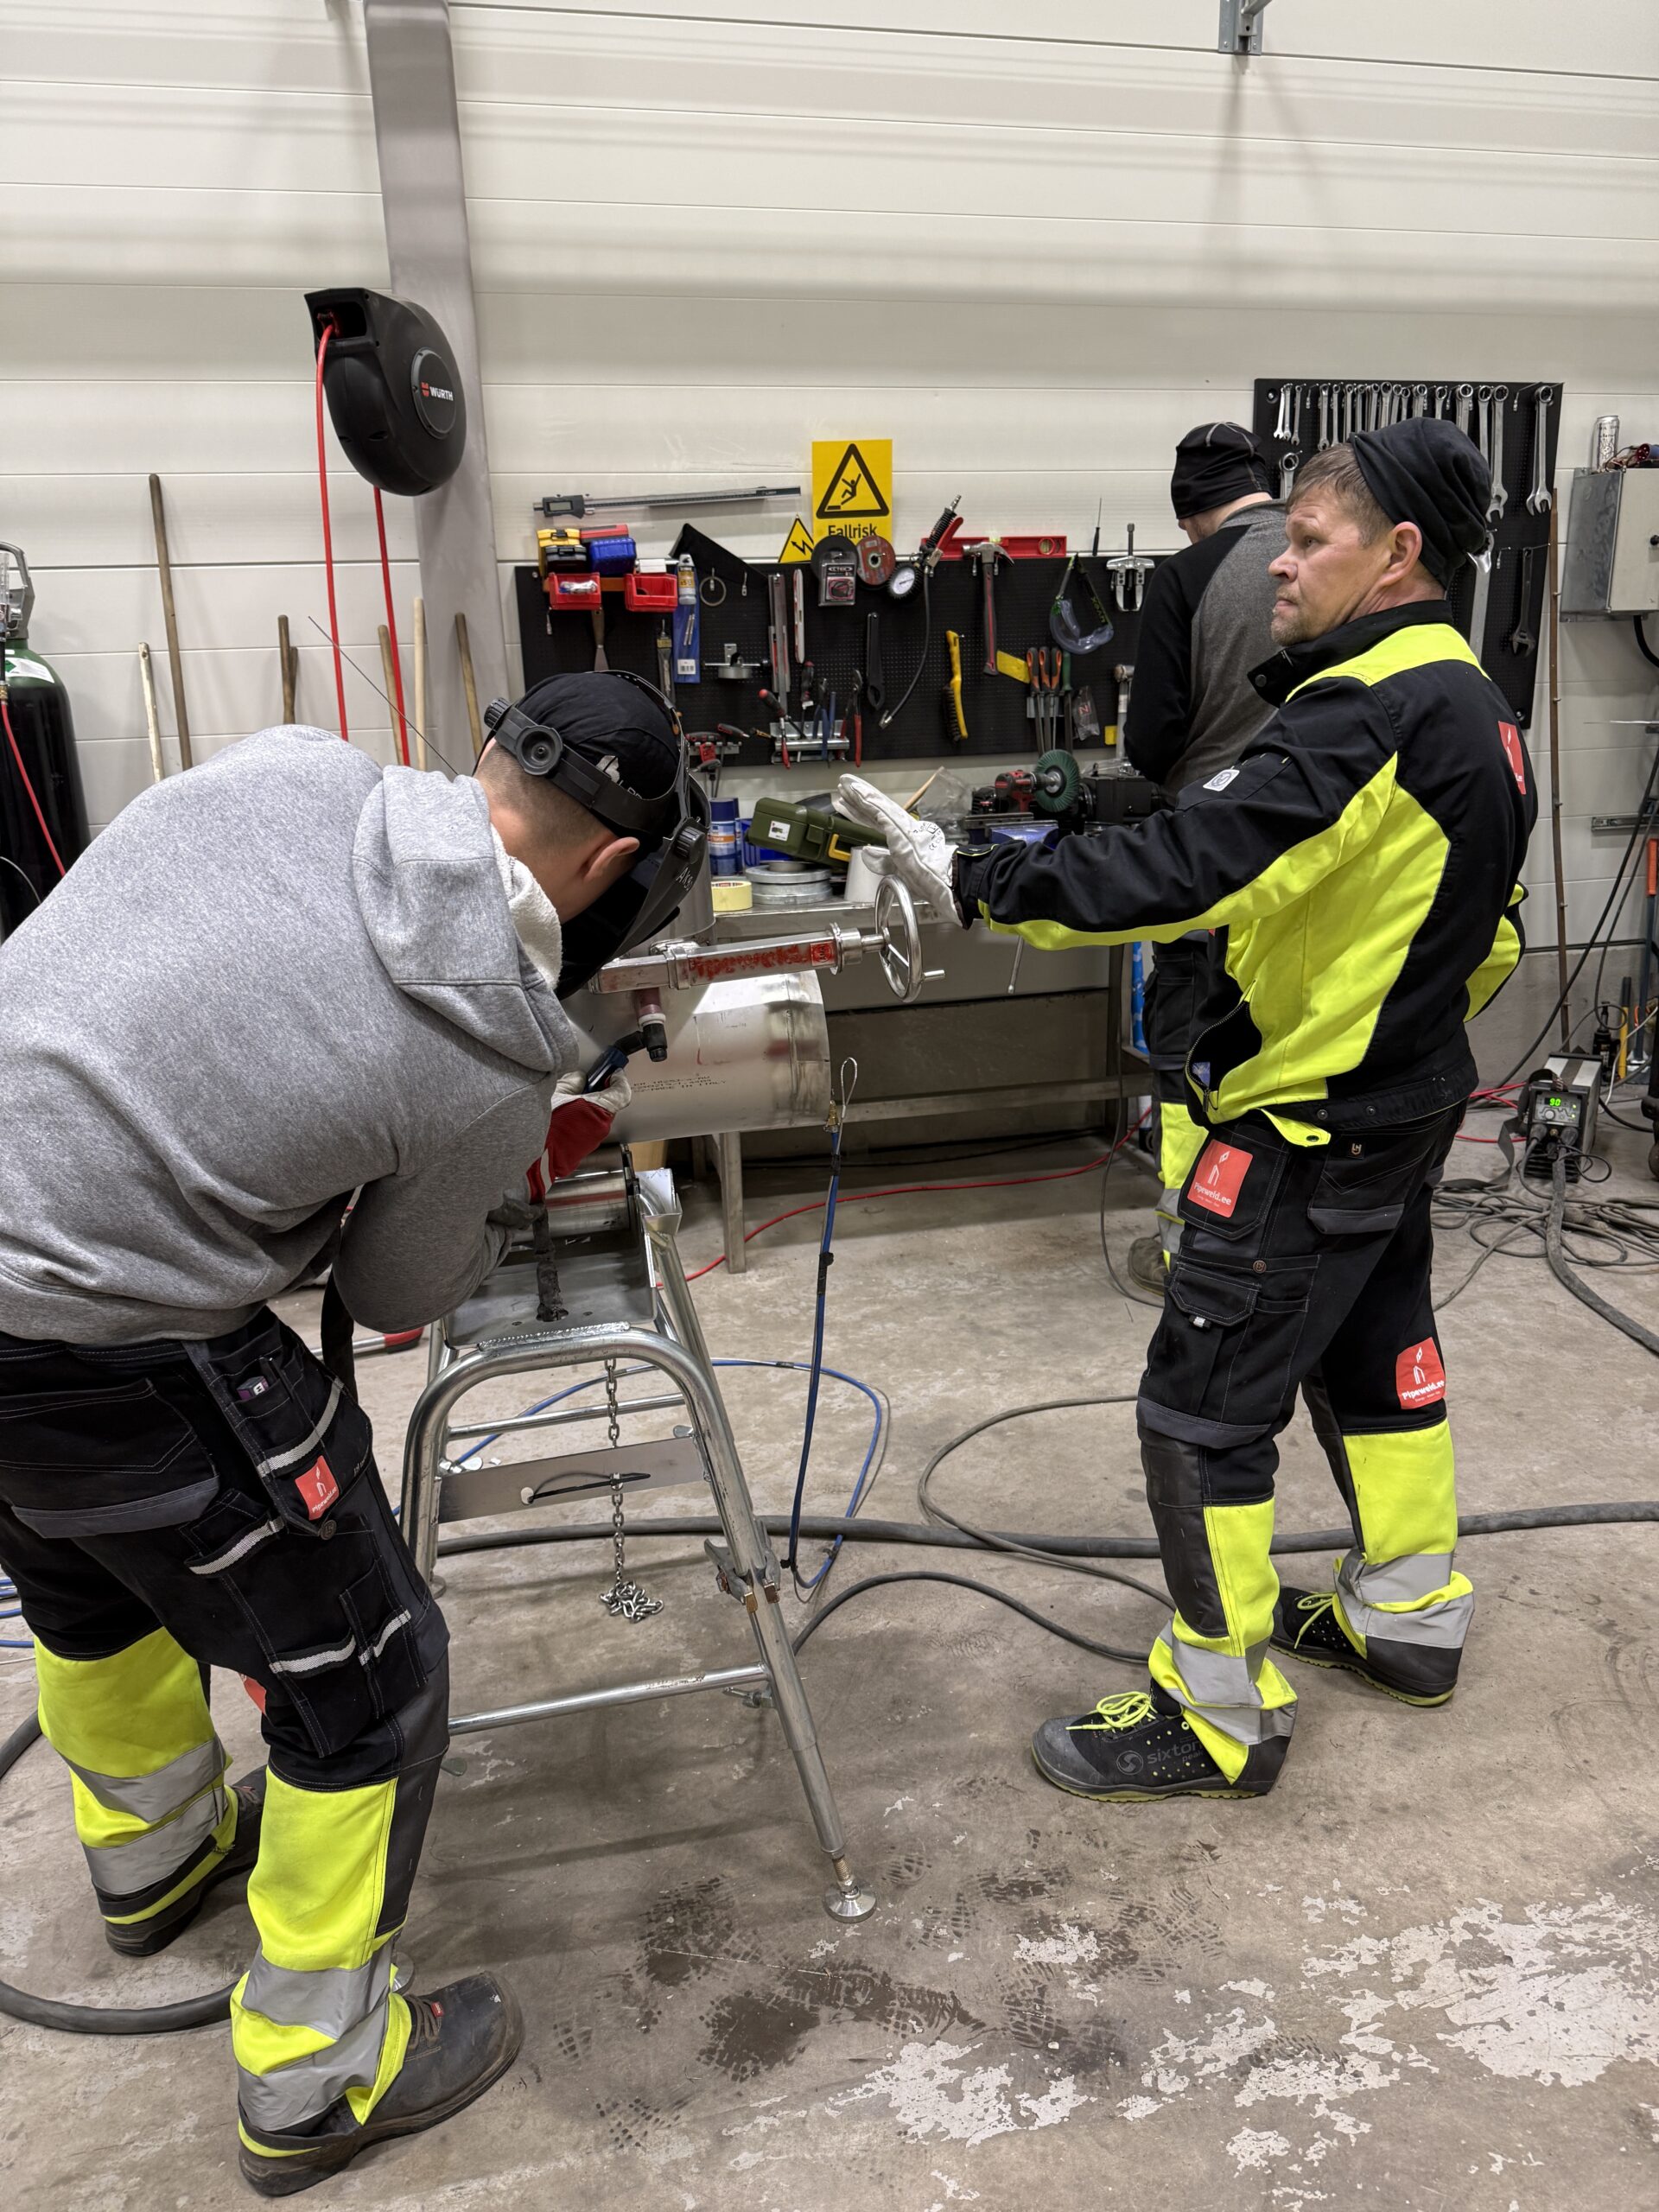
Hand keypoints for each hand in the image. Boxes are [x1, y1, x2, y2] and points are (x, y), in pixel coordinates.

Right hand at [529, 1066, 632, 1191]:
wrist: (534, 1157)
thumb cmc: (544, 1126)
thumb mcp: (556, 1094)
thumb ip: (572, 1083)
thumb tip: (579, 1079)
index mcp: (599, 1111)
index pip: (621, 1093)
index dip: (619, 1081)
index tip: (613, 1073)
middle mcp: (601, 1128)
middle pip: (607, 1105)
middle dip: (598, 1092)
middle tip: (587, 1081)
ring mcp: (593, 1141)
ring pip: (596, 1117)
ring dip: (588, 1106)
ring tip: (569, 1098)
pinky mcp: (583, 1149)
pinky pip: (587, 1129)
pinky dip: (581, 1119)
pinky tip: (564, 1115)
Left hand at [833, 775, 962, 924]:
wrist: (947, 880)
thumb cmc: (929, 879)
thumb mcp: (898, 871)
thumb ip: (881, 861)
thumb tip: (866, 851)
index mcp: (901, 837)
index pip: (876, 821)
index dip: (860, 811)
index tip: (847, 803)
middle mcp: (901, 828)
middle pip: (875, 809)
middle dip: (857, 797)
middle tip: (844, 784)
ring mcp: (901, 828)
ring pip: (877, 806)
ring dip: (861, 794)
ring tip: (846, 784)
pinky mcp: (901, 831)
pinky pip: (883, 813)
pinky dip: (870, 803)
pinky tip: (859, 794)